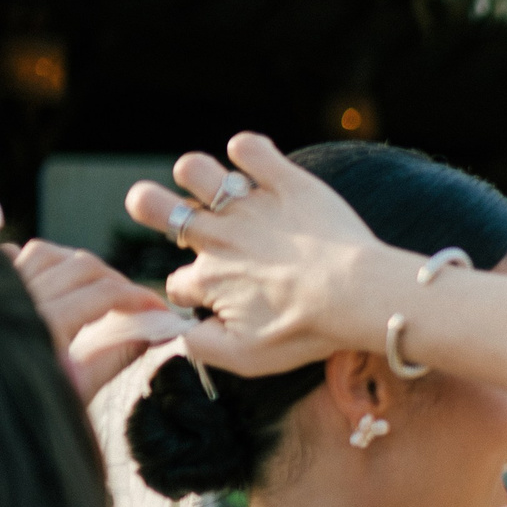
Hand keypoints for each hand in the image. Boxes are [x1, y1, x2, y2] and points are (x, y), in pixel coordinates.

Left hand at [10, 240, 172, 401]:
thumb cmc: (18, 414)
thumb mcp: (76, 392)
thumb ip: (114, 357)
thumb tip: (152, 333)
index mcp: (45, 324)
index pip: (106, 293)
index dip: (141, 298)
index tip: (161, 310)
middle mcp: (17, 299)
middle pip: (81, 265)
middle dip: (116, 280)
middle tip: (136, 302)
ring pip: (45, 254)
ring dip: (77, 265)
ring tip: (96, 287)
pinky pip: (8, 258)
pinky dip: (33, 262)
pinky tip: (49, 281)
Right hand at [125, 136, 391, 376]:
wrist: (359, 295)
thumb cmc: (307, 330)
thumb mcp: (247, 359)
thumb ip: (203, 348)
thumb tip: (182, 335)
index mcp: (209, 279)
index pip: (178, 283)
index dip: (192, 294)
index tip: (219, 301)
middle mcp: (219, 236)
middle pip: (151, 204)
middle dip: (147, 204)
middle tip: (172, 214)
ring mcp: (251, 206)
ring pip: (194, 170)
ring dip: (198, 175)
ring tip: (221, 191)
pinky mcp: (285, 182)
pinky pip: (251, 148)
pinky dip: (250, 151)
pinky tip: (260, 166)